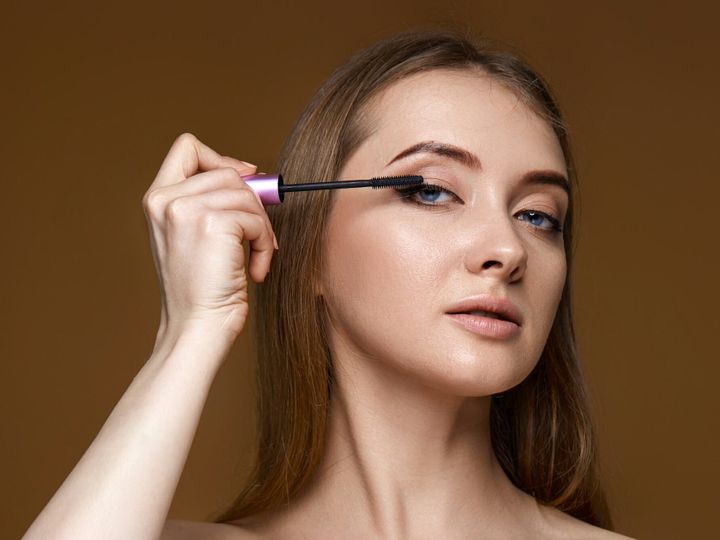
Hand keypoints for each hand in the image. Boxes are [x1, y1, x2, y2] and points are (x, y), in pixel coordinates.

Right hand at [142, 133, 277, 344]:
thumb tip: (252, 173)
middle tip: (257, 238)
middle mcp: (165, 199)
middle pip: (229, 172)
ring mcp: (186, 209)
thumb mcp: (195, 236)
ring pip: (247, 195)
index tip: (244, 180)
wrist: (198, 327)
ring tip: (255, 259)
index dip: (222, 158)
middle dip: (253, 204)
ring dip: (261, 229)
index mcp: (157, 199)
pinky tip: (254, 270)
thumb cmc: (202, 290)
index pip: (188, 148)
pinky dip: (265, 245)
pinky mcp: (212, 224)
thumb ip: (211, 201)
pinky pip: (256, 219)